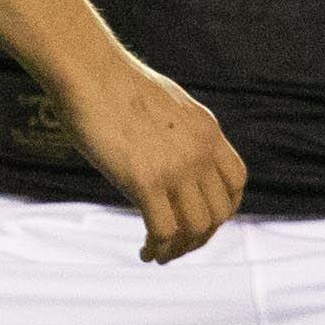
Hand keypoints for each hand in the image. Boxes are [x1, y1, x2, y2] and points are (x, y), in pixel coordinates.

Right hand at [52, 51, 245, 262]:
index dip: (223, 209)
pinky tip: (145, 252)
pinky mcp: (145, 180)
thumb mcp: (166, 105)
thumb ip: (179, 133)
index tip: (200, 220)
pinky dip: (158, 249)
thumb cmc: (114, 85)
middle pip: (220, 212)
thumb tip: (171, 152)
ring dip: (180, 249)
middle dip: (200, 236)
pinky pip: (164, 232)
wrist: (89, 71)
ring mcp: (175, 167)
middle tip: (176, 244)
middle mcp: (199, 151)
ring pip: (196, 228)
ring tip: (159, 253)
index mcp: (207, 130)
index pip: (236, 182)